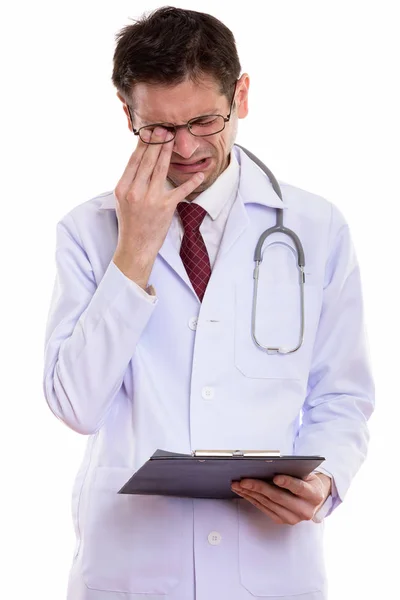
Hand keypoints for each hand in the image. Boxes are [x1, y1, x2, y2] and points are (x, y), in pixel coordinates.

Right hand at [113, 127, 203, 287]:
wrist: (135, 247)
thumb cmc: (130, 223)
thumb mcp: (122, 200)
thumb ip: (130, 181)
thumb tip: (139, 160)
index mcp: (122, 188)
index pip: (134, 160)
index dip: (143, 144)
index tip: (150, 131)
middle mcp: (135, 191)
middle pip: (147, 161)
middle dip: (156, 142)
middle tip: (164, 128)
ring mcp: (150, 199)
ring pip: (160, 169)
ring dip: (168, 152)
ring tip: (173, 138)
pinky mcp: (164, 208)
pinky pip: (180, 191)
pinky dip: (191, 182)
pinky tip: (200, 173)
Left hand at [231, 472, 331, 524]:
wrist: (313, 498)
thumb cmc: (307, 481)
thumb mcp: (306, 474)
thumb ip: (293, 471)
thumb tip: (269, 465)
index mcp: (314, 495)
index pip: (300, 488)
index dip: (288, 483)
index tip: (276, 477)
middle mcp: (305, 510)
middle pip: (279, 497)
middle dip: (259, 488)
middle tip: (244, 480)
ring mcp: (293, 518)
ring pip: (268, 503)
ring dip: (250, 493)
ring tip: (237, 484)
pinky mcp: (282, 521)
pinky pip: (263, 508)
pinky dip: (251, 498)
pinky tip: (243, 491)